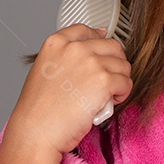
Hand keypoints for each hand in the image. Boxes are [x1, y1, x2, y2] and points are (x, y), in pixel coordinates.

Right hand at [7, 24, 132, 155]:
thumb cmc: (39, 109)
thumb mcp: (45, 69)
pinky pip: (127, 83)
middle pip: (112, 47)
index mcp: (56, 42)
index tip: (100, 55)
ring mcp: (91, 62)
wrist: (36, 132)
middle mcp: (75, 48)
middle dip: (114, 65)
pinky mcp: (104, 81)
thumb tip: (97, 37)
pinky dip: (122, 95)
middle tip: (105, 82)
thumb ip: (66, 54)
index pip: (88, 30)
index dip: (99, 43)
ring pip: (123, 65)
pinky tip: (107, 103)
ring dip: (119, 81)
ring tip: (105, 95)